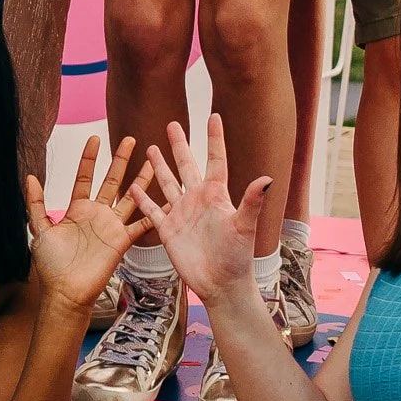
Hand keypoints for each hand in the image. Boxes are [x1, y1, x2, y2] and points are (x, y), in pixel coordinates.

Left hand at [26, 134, 144, 318]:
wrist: (66, 292)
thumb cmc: (51, 265)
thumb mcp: (40, 230)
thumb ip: (36, 204)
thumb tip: (30, 177)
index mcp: (77, 209)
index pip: (85, 177)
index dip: (90, 158)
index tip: (94, 138)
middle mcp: (97, 214)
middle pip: (112, 181)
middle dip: (121, 160)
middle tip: (131, 139)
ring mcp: (111, 226)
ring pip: (131, 197)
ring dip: (142, 180)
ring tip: (153, 161)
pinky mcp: (122, 240)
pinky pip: (142, 223)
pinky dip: (155, 212)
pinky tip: (168, 200)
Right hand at [132, 114, 272, 304]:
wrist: (221, 285)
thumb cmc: (237, 257)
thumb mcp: (244, 227)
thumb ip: (252, 202)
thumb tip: (267, 178)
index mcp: (216, 195)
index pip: (215, 160)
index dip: (214, 138)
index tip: (214, 116)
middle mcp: (197, 200)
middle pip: (186, 166)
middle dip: (179, 146)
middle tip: (172, 124)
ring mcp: (182, 214)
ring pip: (168, 184)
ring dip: (159, 167)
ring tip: (150, 148)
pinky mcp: (168, 230)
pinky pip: (152, 211)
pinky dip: (142, 199)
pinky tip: (133, 185)